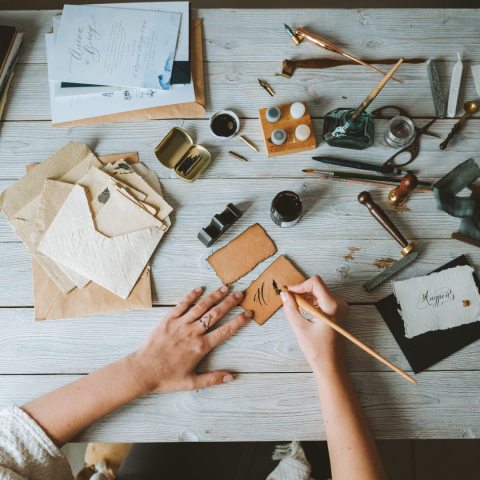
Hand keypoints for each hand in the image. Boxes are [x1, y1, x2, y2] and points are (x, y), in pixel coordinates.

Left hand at [128, 286, 250, 393]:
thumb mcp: (192, 382)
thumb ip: (213, 379)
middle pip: (215, 314)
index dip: (239, 321)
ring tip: (225, 288)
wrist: (143, 371)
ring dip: (214, 296)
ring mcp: (180, 324)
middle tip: (240, 294)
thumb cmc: (167, 378)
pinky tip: (200, 289)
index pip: (225, 331)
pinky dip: (191, 296)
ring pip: (201, 307)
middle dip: (230, 303)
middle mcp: (193, 333)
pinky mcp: (168, 319)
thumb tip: (231, 377)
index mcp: (201, 347)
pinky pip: (182, 305)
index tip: (248, 313)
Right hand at [280, 275, 348, 373]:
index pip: (315, 282)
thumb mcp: (300, 327)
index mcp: (332, 305)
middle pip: (317, 287)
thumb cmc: (317, 349)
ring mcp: (340, 308)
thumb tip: (284, 294)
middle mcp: (339, 304)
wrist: (330, 365)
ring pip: (319, 293)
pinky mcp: (337, 313)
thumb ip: (290, 308)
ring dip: (306, 297)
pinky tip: (304, 312)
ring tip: (296, 308)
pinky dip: (311, 303)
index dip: (300, 285)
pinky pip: (322, 300)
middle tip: (289, 301)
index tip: (289, 293)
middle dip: (302, 292)